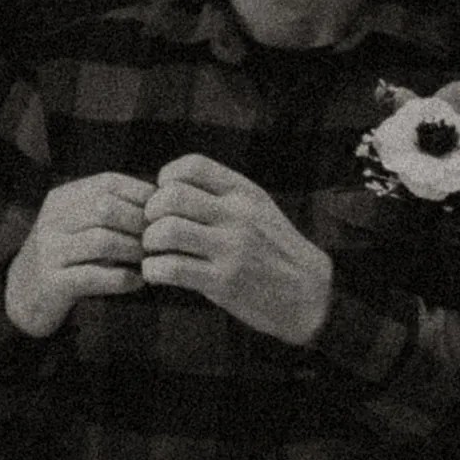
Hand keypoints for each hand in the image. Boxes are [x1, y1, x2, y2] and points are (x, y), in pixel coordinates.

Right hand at [3, 173, 151, 336]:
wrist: (23, 295)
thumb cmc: (64, 255)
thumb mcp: (77, 223)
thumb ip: (108, 208)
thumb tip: (159, 199)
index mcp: (61, 199)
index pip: (107, 183)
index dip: (140, 194)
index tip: (161, 213)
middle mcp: (52, 220)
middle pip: (106, 209)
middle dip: (139, 223)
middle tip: (159, 239)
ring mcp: (50, 252)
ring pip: (103, 241)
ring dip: (134, 250)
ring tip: (149, 259)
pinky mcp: (53, 282)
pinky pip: (95, 276)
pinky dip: (123, 279)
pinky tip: (137, 282)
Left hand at [140, 153, 332, 345]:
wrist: (309, 294)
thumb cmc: (273, 251)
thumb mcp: (257, 211)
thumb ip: (222, 196)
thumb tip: (168, 187)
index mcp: (245, 193)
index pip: (193, 165)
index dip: (166, 178)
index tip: (164, 197)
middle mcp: (238, 216)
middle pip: (171, 196)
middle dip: (151, 212)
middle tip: (153, 229)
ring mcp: (231, 249)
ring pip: (167, 231)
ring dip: (149, 243)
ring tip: (155, 252)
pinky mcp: (223, 282)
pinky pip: (171, 269)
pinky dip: (153, 271)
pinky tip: (158, 274)